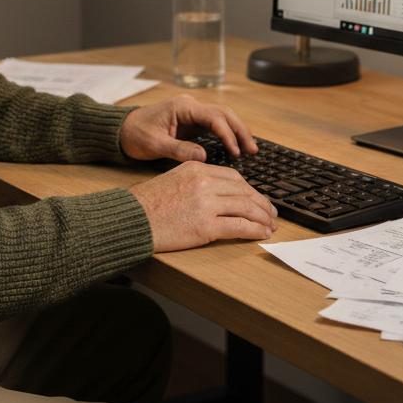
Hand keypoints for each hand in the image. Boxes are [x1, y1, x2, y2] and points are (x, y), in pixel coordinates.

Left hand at [118, 95, 256, 163]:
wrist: (121, 130)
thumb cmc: (135, 134)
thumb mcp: (154, 144)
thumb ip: (178, 150)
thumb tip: (203, 157)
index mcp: (182, 107)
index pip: (213, 117)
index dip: (227, 134)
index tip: (235, 151)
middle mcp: (190, 106)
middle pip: (224, 114)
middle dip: (240, 131)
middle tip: (253, 150)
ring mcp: (192, 113)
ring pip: (222, 118)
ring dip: (237, 132)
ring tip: (250, 149)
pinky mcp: (192, 122)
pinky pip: (215, 126)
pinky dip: (227, 135)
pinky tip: (236, 147)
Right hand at [130, 161, 277, 251]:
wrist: (131, 220)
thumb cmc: (147, 205)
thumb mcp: (173, 180)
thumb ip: (196, 182)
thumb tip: (219, 194)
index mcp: (196, 169)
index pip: (233, 177)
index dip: (250, 190)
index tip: (257, 199)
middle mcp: (203, 182)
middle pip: (244, 191)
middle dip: (261, 203)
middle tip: (271, 213)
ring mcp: (206, 204)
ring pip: (246, 207)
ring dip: (263, 218)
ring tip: (270, 226)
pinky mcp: (206, 226)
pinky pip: (240, 226)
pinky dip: (255, 230)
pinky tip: (262, 234)